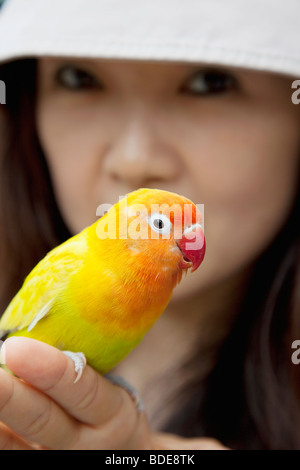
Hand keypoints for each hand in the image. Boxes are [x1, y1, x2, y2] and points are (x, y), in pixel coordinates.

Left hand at [0, 337, 227, 449]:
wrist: (117, 462)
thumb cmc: (124, 430)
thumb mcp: (144, 423)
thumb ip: (187, 447)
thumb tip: (218, 455)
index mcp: (115, 423)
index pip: (86, 394)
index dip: (53, 373)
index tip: (19, 349)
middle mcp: (82, 446)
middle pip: (47, 423)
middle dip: (16, 399)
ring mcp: (53, 453)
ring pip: (18, 442)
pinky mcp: (32, 454)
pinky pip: (9, 448)